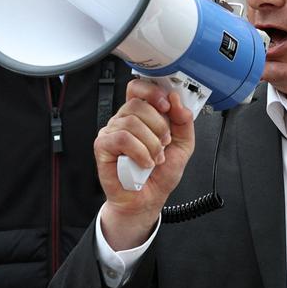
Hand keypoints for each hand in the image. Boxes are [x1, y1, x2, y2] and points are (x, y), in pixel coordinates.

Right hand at [94, 78, 196, 249]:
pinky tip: (144, 163)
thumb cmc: (160, 172)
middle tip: (165, 143)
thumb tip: (177, 100)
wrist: (147, 199)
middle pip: (138, 104)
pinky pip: (122, 139)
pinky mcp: (102, 147)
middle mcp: (124, 120)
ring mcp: (111, 132)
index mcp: (141, 115)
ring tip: (155, 158)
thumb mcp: (183, 144)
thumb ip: (183, 121)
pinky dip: (139, 152)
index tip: (167, 106)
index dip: (153, 92)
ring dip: (151, 143)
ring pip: (131, 122)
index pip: (138, 88)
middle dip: (159, 125)